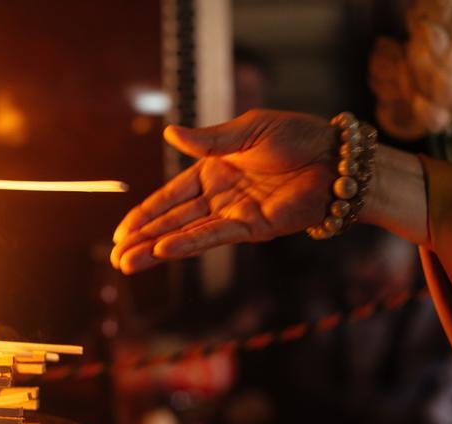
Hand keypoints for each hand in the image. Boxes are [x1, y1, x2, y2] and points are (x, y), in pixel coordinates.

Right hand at [110, 109, 337, 273]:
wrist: (336, 158)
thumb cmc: (297, 137)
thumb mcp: (247, 129)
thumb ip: (208, 139)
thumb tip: (169, 135)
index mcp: (214, 170)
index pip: (170, 197)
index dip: (145, 215)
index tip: (121, 233)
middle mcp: (220, 196)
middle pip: (172, 221)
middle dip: (143, 240)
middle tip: (115, 260)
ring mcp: (235, 214)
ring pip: (187, 234)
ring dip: (157, 249)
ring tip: (128, 265)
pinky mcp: (254, 228)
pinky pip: (215, 236)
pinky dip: (189, 243)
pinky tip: (164, 251)